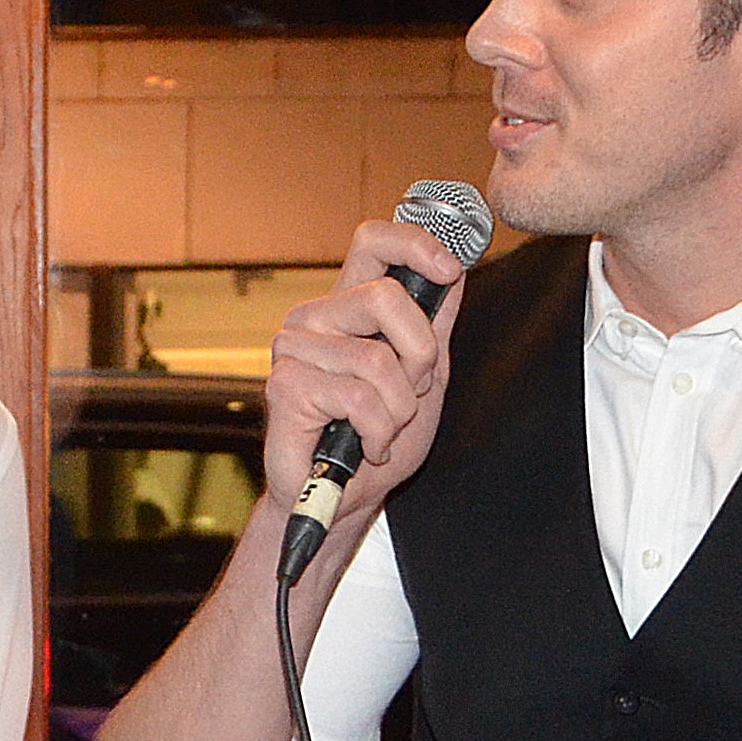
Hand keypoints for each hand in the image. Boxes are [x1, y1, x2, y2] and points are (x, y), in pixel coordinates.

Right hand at [259, 216, 475, 542]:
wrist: (345, 498)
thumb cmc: (377, 438)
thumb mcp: (426, 376)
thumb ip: (435, 324)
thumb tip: (455, 271)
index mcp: (348, 305)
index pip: (373, 241)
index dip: (415, 243)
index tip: (449, 270)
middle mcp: (316, 318)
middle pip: (384, 295)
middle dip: (419, 353)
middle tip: (413, 390)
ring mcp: (294, 349)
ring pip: (377, 358)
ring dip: (399, 407)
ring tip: (383, 428)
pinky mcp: (286, 386)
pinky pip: (358, 398)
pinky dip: (377, 431)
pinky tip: (366, 444)